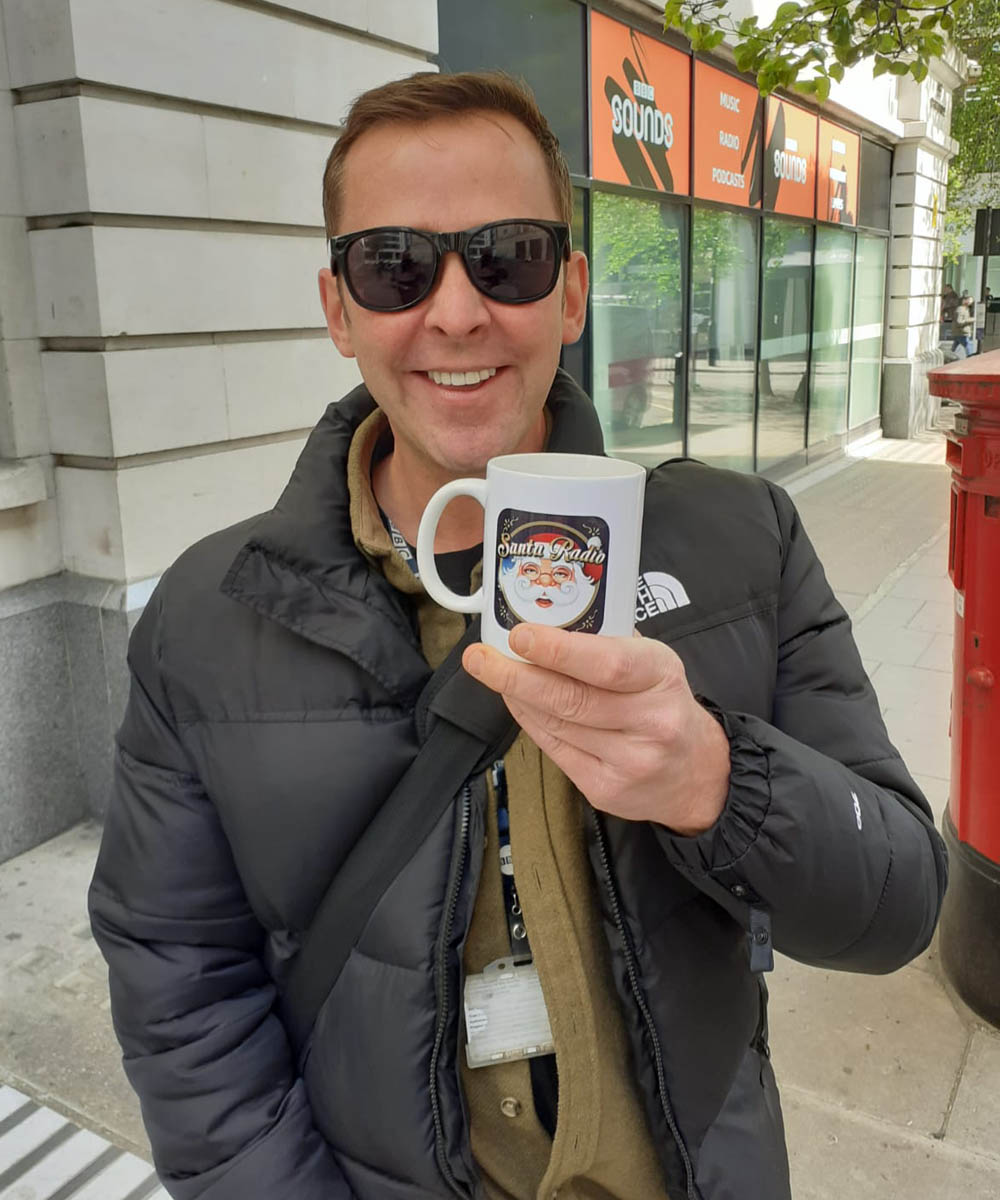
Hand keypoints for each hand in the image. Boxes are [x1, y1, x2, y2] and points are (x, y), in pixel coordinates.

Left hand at [463, 624, 730, 834]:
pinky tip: (518, 702)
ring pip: (556, 724)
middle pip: (569, 698)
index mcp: (662, 677)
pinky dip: (530, 721)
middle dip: (516, 675)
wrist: (697, 774)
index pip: (607, 663)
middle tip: (480, 657)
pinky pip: (555, 749)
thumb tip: (543, 625)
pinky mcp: (606, 789)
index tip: (520, 636)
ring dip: (517, 695)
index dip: (558, 650)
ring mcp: (628, 761)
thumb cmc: (664, 704)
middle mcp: (650, 722)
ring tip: (492, 671)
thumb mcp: (653, 663)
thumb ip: (606, 645)